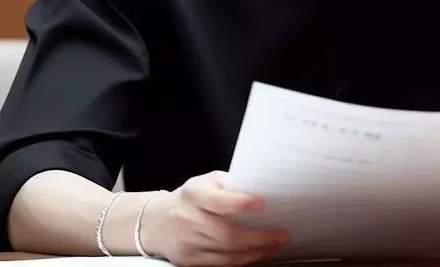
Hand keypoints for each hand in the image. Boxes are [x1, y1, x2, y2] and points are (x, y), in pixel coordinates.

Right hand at [138, 170, 290, 266]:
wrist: (158, 221)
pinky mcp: (189, 261)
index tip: (263, 203)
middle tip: (281, 235)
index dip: (241, 203)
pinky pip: (220, 264)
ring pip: (226, 253)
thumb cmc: (191, 197)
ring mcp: (188, 243)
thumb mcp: (206, 181)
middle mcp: (188, 219)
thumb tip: (261, 187)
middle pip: (227, 234)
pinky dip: (242, 261)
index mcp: (194, 194)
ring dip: (255, 251)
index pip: (219, 201)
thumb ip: (229, 184)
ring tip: (275, 245)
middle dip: (258, 237)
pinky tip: (256, 254)